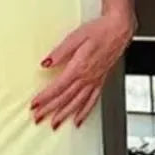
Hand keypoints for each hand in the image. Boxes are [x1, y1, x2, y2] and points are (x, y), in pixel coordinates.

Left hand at [31, 7, 134, 128]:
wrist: (119, 30)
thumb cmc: (100, 31)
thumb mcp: (75, 37)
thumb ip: (59, 52)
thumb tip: (46, 63)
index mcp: (79, 67)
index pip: (58, 87)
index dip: (45, 98)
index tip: (34, 104)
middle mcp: (87, 77)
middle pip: (65, 98)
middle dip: (50, 110)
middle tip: (38, 118)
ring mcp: (95, 81)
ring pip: (78, 103)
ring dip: (64, 115)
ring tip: (54, 124)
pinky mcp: (101, 81)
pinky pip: (92, 101)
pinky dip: (84, 113)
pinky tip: (78, 120)